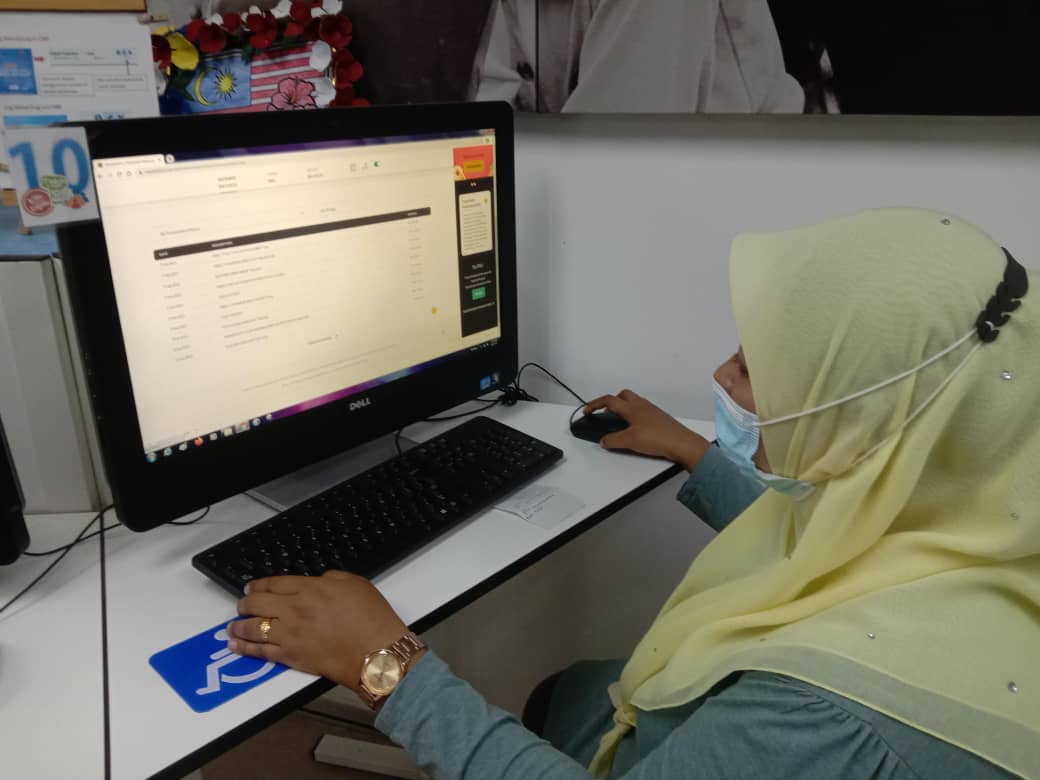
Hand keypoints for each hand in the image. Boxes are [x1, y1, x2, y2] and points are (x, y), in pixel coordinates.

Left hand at [227, 570, 419, 693]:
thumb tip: (317, 582)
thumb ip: (332, 578)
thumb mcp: (356, 584)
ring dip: (239, 625)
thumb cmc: (372, 619)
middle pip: (258, 602)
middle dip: (245, 603)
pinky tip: (236, 645)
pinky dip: (245, 647)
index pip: (275, 583)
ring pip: (254, 626)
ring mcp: (290, 633)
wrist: (375, 653)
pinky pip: (260, 651)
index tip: (251, 587)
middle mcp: (295, 609)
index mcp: (311, 588)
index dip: (259, 584)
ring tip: (232, 625)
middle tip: (241, 605)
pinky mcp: (291, 656)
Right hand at [583, 389, 709, 469]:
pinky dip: (634, 414)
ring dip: (623, 407)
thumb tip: (604, 440)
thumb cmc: (659, 438)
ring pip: (633, 402)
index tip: (587, 411)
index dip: (594, 405)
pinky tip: (635, 427)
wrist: (681, 443)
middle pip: (622, 395)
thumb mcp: (630, 441)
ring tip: (618, 421)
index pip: (608, 401)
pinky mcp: (659, 418)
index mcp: (632, 408)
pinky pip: (642, 410)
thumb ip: (613, 440)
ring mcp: (651, 411)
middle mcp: (642, 406)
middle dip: (611, 401)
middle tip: (604, 411)